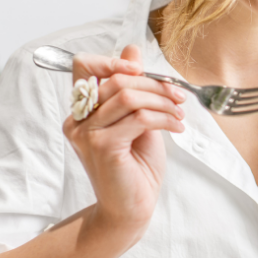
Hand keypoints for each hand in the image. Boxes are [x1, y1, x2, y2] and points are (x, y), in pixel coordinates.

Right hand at [62, 45, 186, 238]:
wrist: (131, 209)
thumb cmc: (135, 167)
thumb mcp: (138, 119)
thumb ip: (133, 87)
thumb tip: (133, 49)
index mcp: (82, 110)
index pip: (83, 66)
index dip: (111, 59)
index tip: (140, 68)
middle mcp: (77, 120)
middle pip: (115, 79)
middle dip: (154, 84)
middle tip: (178, 95)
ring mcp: (87, 134)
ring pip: (128, 96)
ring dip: (162, 100)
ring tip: (179, 112)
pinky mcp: (103, 147)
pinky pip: (138, 118)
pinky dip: (164, 118)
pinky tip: (177, 126)